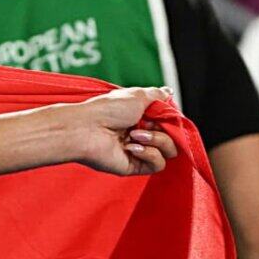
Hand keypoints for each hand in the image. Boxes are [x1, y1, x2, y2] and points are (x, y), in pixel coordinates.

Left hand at [64, 86, 178, 175]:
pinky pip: (157, 165)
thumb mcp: (138, 95)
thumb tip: (168, 92)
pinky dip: (150, 154)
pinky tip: (132, 147)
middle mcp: (140, 134)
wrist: (86, 128)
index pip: (170, 123)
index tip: (161, 115)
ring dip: (156, 140)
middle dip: (163, 130)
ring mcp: (137, 151)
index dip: (171, 120)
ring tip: (134, 135)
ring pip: (169, 151)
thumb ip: (157, 95)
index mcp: (141, 118)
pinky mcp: (133, 166)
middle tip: (145, 124)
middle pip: (173, 138)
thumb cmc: (107, 110)